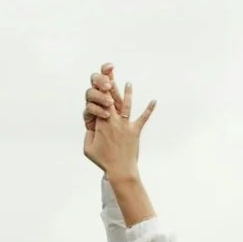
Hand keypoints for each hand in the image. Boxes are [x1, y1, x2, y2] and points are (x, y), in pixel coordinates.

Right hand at [82, 62, 153, 180]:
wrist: (120, 171)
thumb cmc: (103, 160)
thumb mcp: (88, 147)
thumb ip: (88, 134)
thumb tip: (90, 125)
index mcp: (100, 123)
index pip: (97, 102)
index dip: (97, 89)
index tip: (97, 82)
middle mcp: (113, 120)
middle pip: (110, 98)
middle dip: (109, 83)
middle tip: (110, 71)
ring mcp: (125, 125)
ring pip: (126, 105)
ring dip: (127, 93)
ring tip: (129, 83)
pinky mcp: (135, 131)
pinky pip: (143, 118)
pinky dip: (149, 109)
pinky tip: (154, 100)